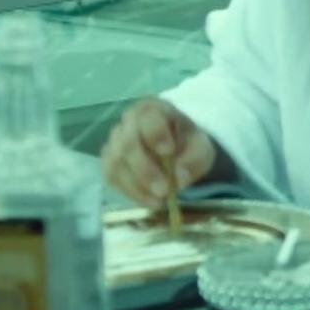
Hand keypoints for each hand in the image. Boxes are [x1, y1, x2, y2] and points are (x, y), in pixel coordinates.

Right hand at [101, 97, 215, 206]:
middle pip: (128, 143)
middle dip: (145, 170)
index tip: (168, 152)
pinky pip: (112, 177)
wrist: (177, 151)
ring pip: (116, 163)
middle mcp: (128, 121)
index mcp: (153, 109)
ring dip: (137, 186)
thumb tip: (179, 179)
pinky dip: (130, 192)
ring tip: (159, 200)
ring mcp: (114, 141)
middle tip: (163, 190)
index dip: (155, 134)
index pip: (148, 117)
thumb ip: (194, 159)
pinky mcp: (109, 161)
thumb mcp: (200, 147)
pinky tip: (149, 200)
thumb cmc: (187, 143)